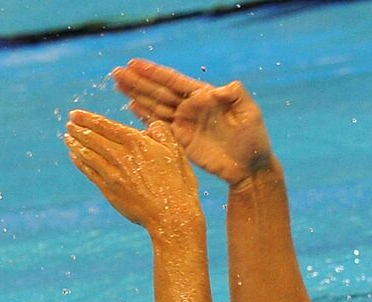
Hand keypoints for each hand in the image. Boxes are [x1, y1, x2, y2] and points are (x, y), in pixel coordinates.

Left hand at [64, 111, 201, 231]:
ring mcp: (112, 174)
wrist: (172, 215)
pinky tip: (75, 157)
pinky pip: (89, 172)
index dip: (88, 119)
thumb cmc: (178, 184)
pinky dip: (80, 162)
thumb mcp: (177, 152)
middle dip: (78, 129)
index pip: (105, 126)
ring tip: (68, 137)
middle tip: (70, 124)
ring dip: (75, 144)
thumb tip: (150, 127)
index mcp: (136, 143)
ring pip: (88, 154)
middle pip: (93, 138)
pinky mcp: (109, 190)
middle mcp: (120, 156)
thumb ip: (162, 133)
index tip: (75, 114)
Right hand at [113, 59, 273, 184]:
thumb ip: (237, 96)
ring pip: (156, 105)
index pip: (175, 81)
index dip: (155, 73)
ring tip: (117, 84)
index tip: (134, 63)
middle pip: (160, 91)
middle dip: (139, 81)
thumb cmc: (255, 139)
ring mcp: (185, 122)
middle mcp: (192, 107)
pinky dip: (145, 116)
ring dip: (137, 94)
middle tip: (116, 72)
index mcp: (205, 96)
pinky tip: (132, 106)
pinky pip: (160, 124)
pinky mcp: (181, 139)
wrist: (250, 168)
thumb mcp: (251, 114)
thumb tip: (223, 87)